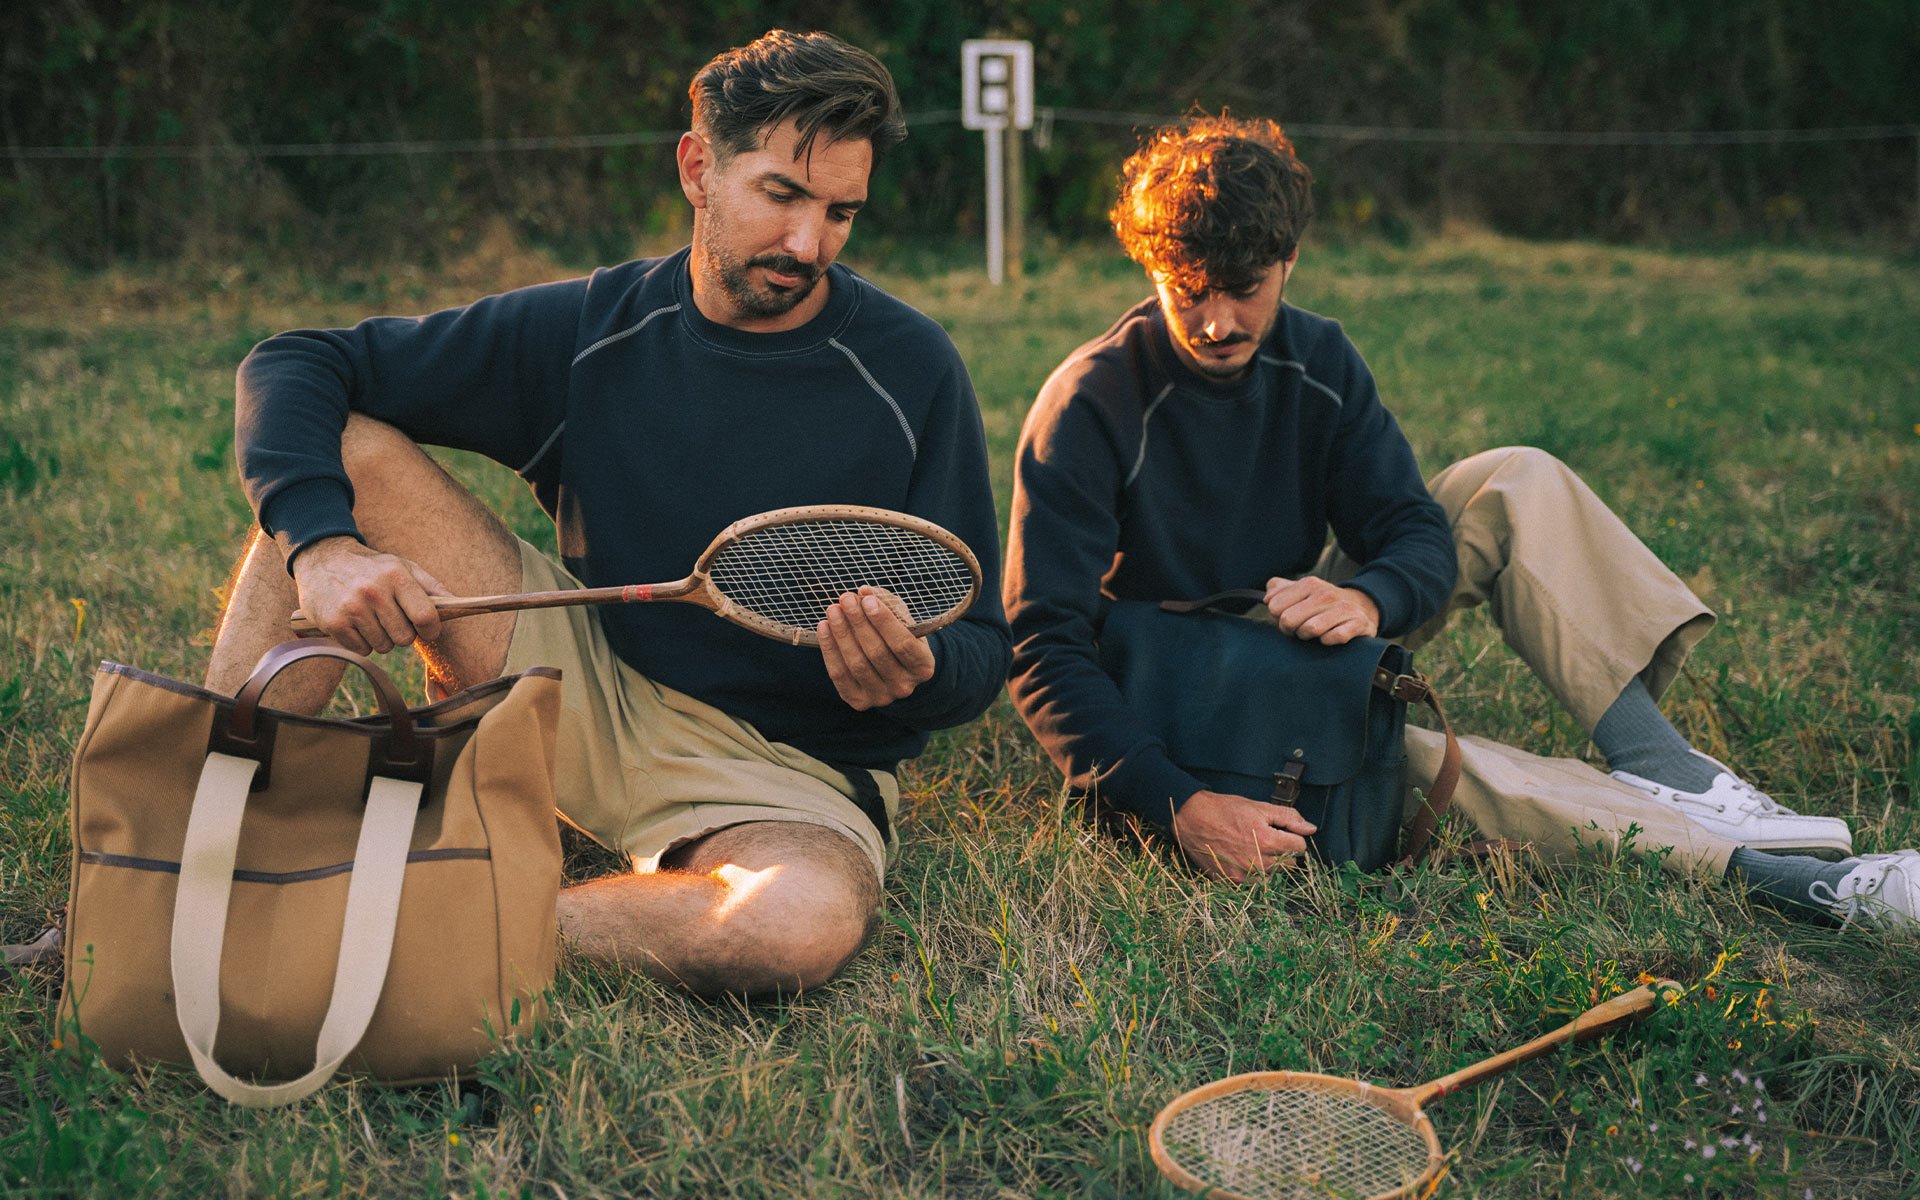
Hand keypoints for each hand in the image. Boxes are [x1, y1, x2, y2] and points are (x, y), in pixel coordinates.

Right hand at [290, 536, 448, 654]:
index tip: (427, 629)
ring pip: (383, 647)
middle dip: (402, 633)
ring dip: (381, 638)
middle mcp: (374, 592)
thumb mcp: (402, 567)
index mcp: (396, 576)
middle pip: (404, 638)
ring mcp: (352, 608)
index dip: (431, 629)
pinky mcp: (334, 622)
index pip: (426, 616)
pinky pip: (361, 650)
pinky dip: (361, 642)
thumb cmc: (371, 568)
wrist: (323, 560)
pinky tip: (355, 623)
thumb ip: (431, 586)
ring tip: (371, 618)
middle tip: (391, 619)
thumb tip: (458, 603)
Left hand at [817, 585, 935, 710]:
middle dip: (858, 623)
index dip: (883, 621)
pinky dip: (829, 650)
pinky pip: (839, 675)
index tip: (867, 599)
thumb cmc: (899, 637)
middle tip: (846, 599)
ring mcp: (881, 697)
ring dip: (841, 633)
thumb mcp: (902, 619)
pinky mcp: (858, 701)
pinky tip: (824, 628)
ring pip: (856, 664)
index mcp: (923, 666)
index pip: (903, 644)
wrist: (894, 670)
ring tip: (833, 610)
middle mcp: (904, 686)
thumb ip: (886, 604)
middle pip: (877, 653)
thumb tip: (864, 592)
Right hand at [1172, 790, 1317, 881]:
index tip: (1282, 832)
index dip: (1294, 837)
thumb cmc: (1225, 809)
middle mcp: (1258, 863)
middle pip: (1288, 864)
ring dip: (1268, 863)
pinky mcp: (1231, 882)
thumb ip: (1288, 817)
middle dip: (1282, 851)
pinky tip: (1240, 857)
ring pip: (1272, 874)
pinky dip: (1251, 871)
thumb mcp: (1259, 807)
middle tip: (1266, 838)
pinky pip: (1253, 881)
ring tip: (1251, 847)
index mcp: (1268, 842)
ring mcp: (1244, 875)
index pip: (1300, 847)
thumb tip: (1311, 829)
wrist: (1192, 818)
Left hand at [1264, 576, 1379, 644]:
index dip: (1277, 617)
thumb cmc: (1322, 603)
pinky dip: (1328, 641)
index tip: (1288, 617)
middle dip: (1291, 630)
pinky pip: (1333, 637)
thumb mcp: (1301, 590)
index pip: (1275, 607)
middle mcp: (1326, 594)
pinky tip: (1330, 637)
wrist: (1362, 607)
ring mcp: (1343, 609)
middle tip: (1300, 629)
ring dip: (1308, 636)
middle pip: (1288, 620)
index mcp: (1309, 584)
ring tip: (1315, 633)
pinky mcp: (1358, 624)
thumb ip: (1279, 589)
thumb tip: (1267, 598)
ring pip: (1310, 629)